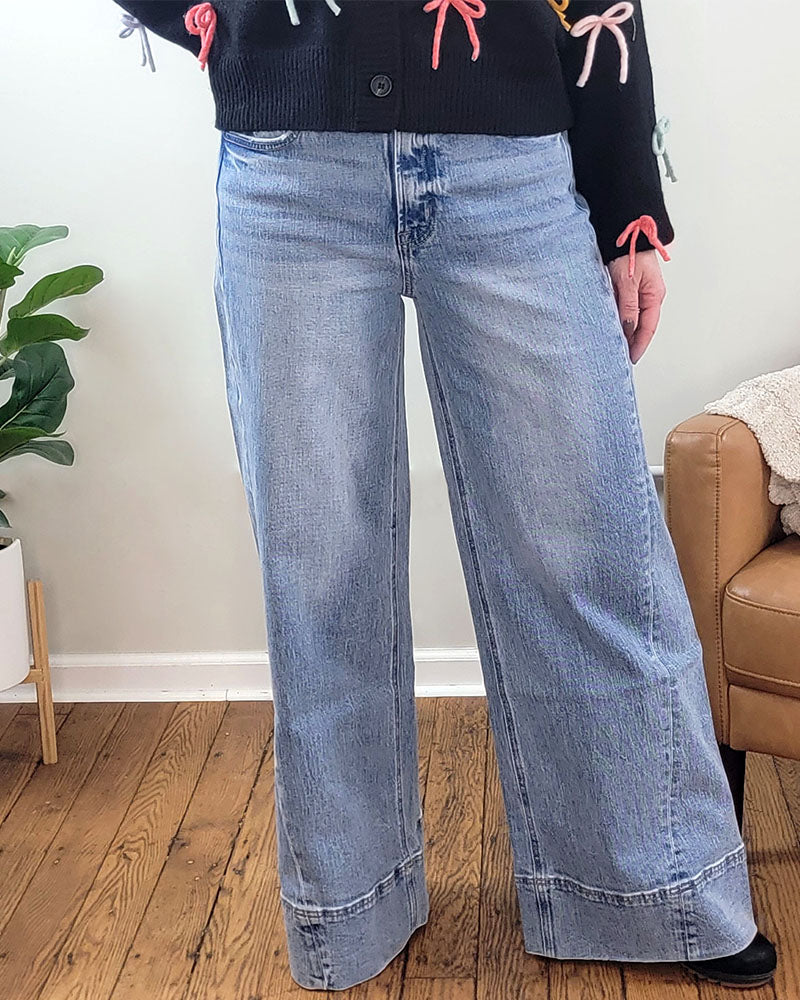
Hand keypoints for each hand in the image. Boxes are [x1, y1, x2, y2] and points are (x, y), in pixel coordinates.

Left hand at [607, 249, 666, 363]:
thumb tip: (628, 329)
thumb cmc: (629, 252)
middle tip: (621, 357)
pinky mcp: (630, 288)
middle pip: (642, 325)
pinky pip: (626, 309)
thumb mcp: (627, 282)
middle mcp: (649, 296)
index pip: (648, 327)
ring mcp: (640, 292)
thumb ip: (628, 306)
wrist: (624, 231)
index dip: (639, 344)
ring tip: (616, 346)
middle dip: (633, 342)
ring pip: (634, 318)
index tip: (631, 358)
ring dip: (626, 332)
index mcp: (654, 295)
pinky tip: (613, 327)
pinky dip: (621, 320)